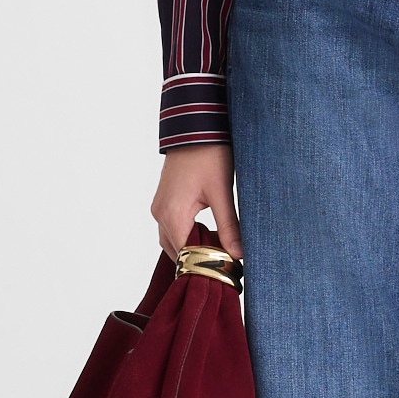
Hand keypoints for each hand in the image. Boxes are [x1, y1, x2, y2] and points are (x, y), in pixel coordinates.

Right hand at [152, 142, 242, 263]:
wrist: (195, 126)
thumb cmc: (208, 154)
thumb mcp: (222, 192)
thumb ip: (229, 226)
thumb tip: (238, 254)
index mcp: (172, 214)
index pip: (185, 256)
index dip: (205, 266)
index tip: (227, 270)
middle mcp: (160, 213)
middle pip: (176, 252)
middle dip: (199, 261)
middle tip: (226, 265)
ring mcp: (160, 207)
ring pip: (173, 241)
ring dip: (193, 249)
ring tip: (220, 252)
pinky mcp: (164, 200)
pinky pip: (172, 228)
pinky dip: (188, 236)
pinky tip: (209, 235)